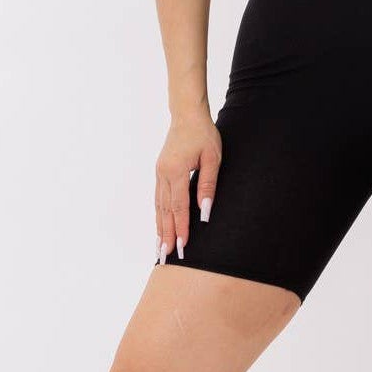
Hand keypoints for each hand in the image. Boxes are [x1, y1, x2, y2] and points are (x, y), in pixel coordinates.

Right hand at [155, 110, 220, 263]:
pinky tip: (159, 227)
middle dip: (166, 235)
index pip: (179, 206)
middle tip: (166, 256)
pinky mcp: (160, 172)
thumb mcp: (213, 158)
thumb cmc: (204, 134)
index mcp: (176, 170)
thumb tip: (205, 212)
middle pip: (165, 210)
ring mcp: (159, 173)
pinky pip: (158, 199)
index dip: (180, 227)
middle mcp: (163, 174)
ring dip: (159, 228)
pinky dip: (159, 215)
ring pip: (159, 206)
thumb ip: (208, 185)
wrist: (187, 115)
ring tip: (159, 248)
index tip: (182, 246)